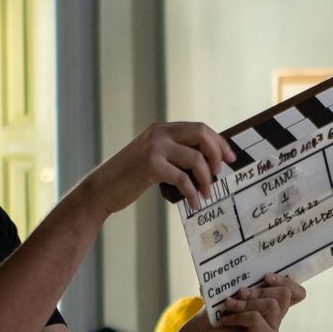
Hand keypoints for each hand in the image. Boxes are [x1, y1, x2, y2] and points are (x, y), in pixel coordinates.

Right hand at [77, 122, 232, 213]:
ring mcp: (155, 148)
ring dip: (207, 179)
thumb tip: (207, 162)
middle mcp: (160, 133)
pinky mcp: (151, 166)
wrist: (102, 188)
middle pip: (202, 134)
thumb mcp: (154, 158)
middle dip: (217, 154)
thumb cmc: (130, 177)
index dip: (219, 142)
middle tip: (219, 174)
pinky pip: (183, 179)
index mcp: (162, 129)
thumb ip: (175, 154)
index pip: (200, 128)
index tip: (230, 158)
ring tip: (206, 194)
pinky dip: (193, 193)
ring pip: (196, 158)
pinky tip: (194, 203)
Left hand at [179, 273, 305, 331]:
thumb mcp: (231, 293)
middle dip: (260, 290)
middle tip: (240, 293)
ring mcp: (271, 330)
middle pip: (284, 294)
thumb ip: (244, 283)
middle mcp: (276, 318)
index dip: (287, 282)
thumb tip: (240, 263)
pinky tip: (225, 319)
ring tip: (230, 306)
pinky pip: (256, 318)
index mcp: (271, 305)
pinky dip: (237, 315)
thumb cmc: (214, 315)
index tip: (266, 277)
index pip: (296, 293)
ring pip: (271, 305)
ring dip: (247, 303)